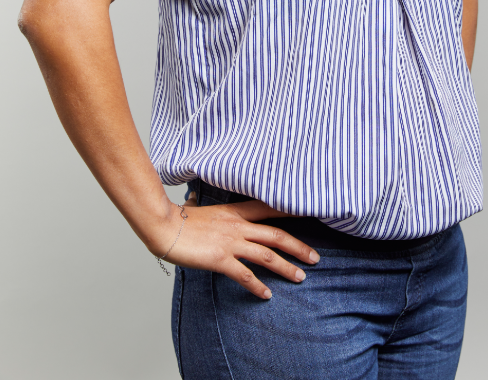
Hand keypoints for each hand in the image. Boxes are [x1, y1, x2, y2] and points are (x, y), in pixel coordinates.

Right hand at [152, 193, 319, 299]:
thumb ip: (207, 209)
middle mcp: (238, 225)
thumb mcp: (200, 207)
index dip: (291, 213)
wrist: (163, 225)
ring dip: (286, 267)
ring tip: (301, 277)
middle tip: (315, 258)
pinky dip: (258, 286)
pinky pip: (245, 275)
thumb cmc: (178, 218)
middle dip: (299, 247)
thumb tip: (195, 202)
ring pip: (267, 255)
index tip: (310, 215)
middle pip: (277, 234)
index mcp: (235, 211)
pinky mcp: (220, 259)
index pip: (270, 209)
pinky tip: (267, 295)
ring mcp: (231, 242)